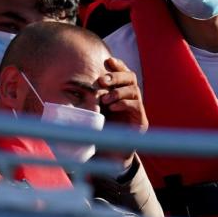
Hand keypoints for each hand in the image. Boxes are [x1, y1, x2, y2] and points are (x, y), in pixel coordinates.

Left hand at [97, 56, 146, 171]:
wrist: (109, 155)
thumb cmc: (100, 131)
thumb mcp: (94, 110)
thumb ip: (92, 97)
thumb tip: (76, 83)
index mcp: (121, 93)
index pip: (124, 73)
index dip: (118, 65)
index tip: (107, 61)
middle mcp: (132, 98)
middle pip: (131, 78)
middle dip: (116, 76)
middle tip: (102, 81)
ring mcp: (138, 110)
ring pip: (134, 90)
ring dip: (118, 91)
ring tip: (104, 98)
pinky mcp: (141, 122)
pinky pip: (136, 106)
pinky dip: (123, 103)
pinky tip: (112, 107)